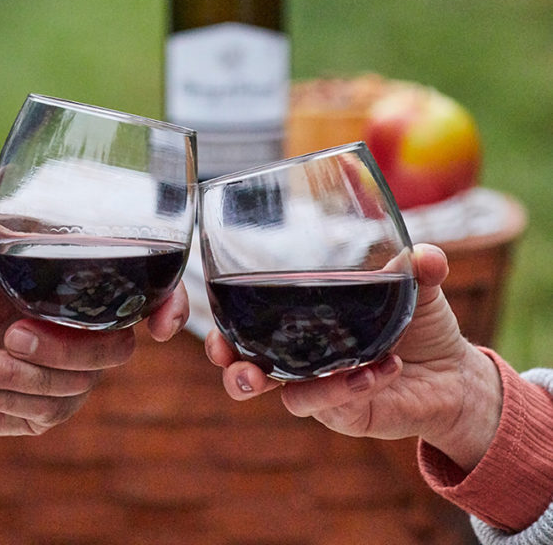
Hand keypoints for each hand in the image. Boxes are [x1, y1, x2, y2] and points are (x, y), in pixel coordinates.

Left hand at [0, 148, 188, 435]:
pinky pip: (41, 410)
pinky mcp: (44, 407)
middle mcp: (86, 326)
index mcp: (83, 277)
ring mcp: (70, 371)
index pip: (149, 290)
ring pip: (75, 383)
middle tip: (11, 332)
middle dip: (62, 348)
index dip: (169, 305)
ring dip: (16, 374)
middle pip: (114, 348)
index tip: (160, 325)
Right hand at [205, 244, 501, 472]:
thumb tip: (425, 255)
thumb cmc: (421, 325)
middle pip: (248, 370)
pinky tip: (379, 369)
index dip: (224, 324)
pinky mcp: (348, 414)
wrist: (456, 377)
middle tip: (232, 361)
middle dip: (232, 367)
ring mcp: (323, 388)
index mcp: (303, 321)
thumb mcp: (417, 287)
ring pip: (287, 395)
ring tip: (288, 374)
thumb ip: (420, 267)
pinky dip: (349, 385)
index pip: (249, 322)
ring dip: (285, 385)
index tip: (214, 321)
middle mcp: (303, 357)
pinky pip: (335, 403)